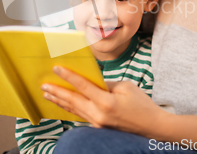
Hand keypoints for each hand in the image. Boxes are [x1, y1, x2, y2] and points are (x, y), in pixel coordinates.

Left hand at [41, 66, 165, 137]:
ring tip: (47, 94)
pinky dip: (70, 108)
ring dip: (60, 101)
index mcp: (107, 102)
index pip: (83, 86)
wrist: (153, 128)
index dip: (68, 76)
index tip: (56, 68)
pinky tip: (63, 104)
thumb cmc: (142, 104)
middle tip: (43, 85)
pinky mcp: (98, 128)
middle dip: (57, 91)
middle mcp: (99, 114)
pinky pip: (81, 116)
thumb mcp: (126, 87)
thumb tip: (91, 80)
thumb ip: (106, 83)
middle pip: (73, 100)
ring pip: (74, 109)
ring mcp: (98, 123)